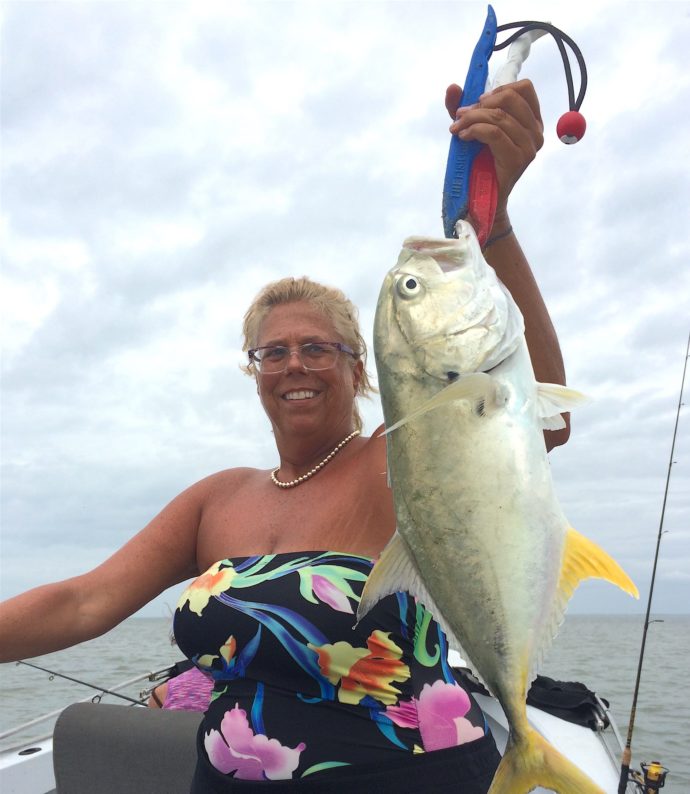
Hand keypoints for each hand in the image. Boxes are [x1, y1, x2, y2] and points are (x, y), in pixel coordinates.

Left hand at [446, 79, 543, 227]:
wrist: (482, 198)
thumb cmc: (480, 163)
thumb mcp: (472, 129)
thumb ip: (464, 108)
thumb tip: (453, 87)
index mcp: (531, 120)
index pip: (525, 88)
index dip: (499, 89)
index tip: (479, 101)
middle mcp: (536, 132)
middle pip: (510, 98)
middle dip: (480, 104)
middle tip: (461, 117)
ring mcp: (530, 146)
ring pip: (499, 116)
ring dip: (472, 119)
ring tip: (457, 129)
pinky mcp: (518, 159)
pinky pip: (495, 134)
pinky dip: (475, 130)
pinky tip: (464, 137)